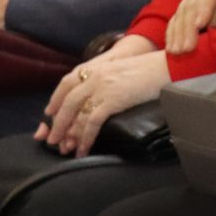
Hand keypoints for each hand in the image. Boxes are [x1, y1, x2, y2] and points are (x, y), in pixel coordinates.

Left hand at [33, 45, 168, 156]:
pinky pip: (92, 122)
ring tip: (65, 149)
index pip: (66, 84)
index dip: (55, 101)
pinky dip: (85, 138)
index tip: (49, 115)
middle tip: (51, 140)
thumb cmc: (149, 70)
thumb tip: (97, 99)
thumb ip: (106, 81)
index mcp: (96, 68)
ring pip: (76, 114)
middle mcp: (94, 76)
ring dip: (69, 134)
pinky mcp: (113, 99)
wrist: (167, 66)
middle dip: (57, 123)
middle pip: (67, 102)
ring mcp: (103, 87)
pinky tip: (83, 149)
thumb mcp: (121, 71)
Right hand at [164, 0, 215, 54]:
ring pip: (182, 13)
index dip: (203, 6)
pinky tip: (172, 48)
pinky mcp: (192, 8)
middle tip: (186, 47)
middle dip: (187, 26)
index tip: (200, 25)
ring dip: (178, 33)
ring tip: (178, 52)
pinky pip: (179, 20)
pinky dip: (174, 33)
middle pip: (192, 3)